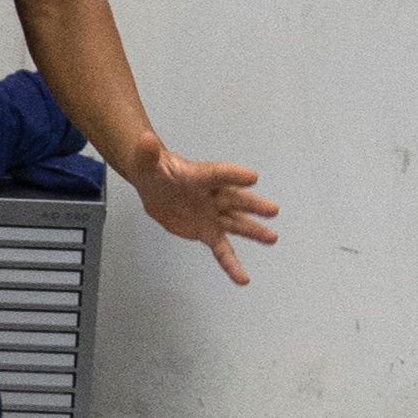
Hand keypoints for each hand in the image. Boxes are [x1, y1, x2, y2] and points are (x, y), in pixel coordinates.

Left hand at [133, 142, 278, 284]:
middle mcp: (212, 195)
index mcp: (200, 176)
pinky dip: (231, 264)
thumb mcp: (145, 162)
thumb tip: (145, 138)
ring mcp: (213, 214)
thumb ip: (147, 153)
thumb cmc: (154, 171)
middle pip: (235, 200)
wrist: (154, 187)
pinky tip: (243, 279)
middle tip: (272, 210)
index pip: (218, 174)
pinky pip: (221, 249)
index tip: (252, 178)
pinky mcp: (208, 231)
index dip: (234, 175)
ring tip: (272, 238)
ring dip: (254, 232)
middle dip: (252, 205)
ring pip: (236, 224)